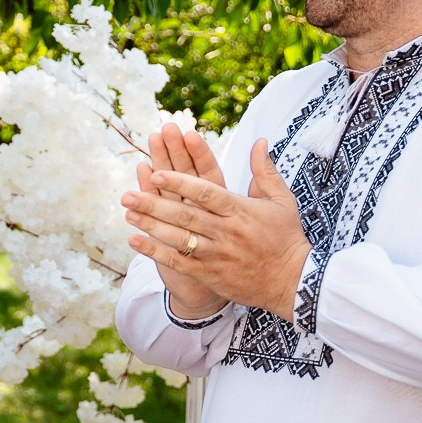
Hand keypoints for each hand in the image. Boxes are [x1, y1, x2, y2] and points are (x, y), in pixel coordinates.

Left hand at [123, 139, 310, 321]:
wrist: (294, 282)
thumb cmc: (286, 237)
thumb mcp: (282, 200)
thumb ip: (265, 171)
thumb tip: (259, 141)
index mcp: (241, 210)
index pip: (206, 193)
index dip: (180, 183)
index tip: (156, 172)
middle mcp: (226, 231)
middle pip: (185, 215)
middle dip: (154, 204)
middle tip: (127, 194)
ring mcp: (217, 254)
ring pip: (178, 238)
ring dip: (150, 225)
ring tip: (127, 212)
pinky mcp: (210, 274)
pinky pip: (179, 262)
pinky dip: (155, 252)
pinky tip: (135, 241)